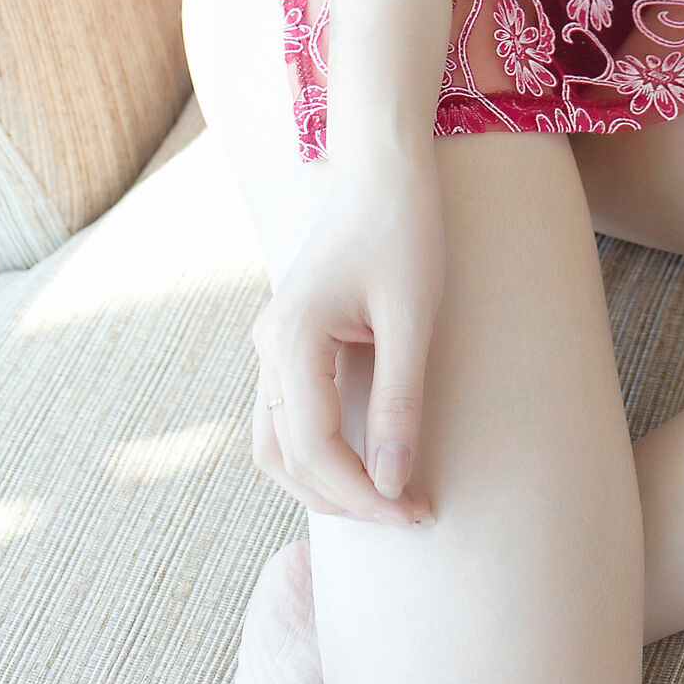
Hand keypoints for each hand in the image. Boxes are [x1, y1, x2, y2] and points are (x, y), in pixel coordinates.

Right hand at [250, 143, 444, 529]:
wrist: (384, 168)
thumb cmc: (404, 230)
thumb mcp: (411, 318)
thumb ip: (400, 402)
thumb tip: (394, 485)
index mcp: (291, 339)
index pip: (316, 450)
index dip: (364, 495)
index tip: (415, 513)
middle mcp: (268, 345)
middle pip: (286, 458)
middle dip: (343, 498)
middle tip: (406, 516)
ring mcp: (271, 342)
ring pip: (276, 444)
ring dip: (321, 483)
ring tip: (383, 501)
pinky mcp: (287, 338)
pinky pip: (285, 416)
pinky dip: (316, 452)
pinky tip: (363, 461)